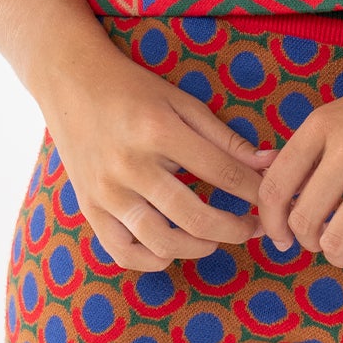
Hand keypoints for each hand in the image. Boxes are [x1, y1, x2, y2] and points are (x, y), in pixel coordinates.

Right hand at [39, 45, 267, 274]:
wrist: (71, 82)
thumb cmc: (134, 89)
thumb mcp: (182, 102)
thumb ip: (224, 137)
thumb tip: (268, 163)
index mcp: (159, 131)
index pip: (221, 173)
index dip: (254, 192)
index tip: (271, 200)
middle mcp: (131, 165)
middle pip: (194, 216)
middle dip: (235, 228)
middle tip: (253, 227)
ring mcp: (107, 191)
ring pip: (161, 241)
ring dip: (200, 247)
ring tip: (217, 239)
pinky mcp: (89, 208)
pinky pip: (123, 252)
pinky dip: (152, 260)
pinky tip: (173, 249)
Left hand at [245, 54, 342, 282]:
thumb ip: (308, 144)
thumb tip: (259, 166)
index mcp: (323, 124)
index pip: (275, 186)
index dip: (271, 222)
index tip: (284, 238)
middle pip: (304, 220)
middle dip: (310, 243)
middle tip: (327, 240)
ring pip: (337, 241)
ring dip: (340, 256)